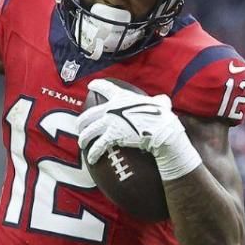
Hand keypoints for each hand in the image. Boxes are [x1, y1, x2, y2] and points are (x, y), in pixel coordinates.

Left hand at [76, 80, 200, 180]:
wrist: (159, 128)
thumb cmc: (161, 115)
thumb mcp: (161, 102)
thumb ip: (159, 100)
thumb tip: (164, 101)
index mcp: (121, 97)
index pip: (105, 88)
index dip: (96, 85)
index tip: (90, 85)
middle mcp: (111, 108)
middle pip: (89, 114)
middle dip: (82, 121)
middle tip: (80, 126)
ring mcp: (109, 122)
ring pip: (88, 131)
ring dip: (83, 138)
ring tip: (82, 144)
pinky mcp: (111, 136)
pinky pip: (97, 146)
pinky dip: (93, 153)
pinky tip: (91, 158)